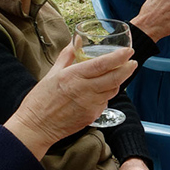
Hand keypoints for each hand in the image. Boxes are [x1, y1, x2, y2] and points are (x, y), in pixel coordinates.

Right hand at [7, 43, 135, 158]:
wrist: (36, 126)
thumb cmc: (40, 100)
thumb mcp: (52, 73)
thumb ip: (67, 57)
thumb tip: (75, 43)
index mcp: (73, 77)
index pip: (102, 64)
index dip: (118, 57)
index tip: (129, 51)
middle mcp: (84, 90)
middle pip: (114, 78)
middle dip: (127, 68)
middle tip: (132, 62)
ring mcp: (90, 105)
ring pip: (112, 90)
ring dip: (118, 81)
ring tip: (118, 74)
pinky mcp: (92, 116)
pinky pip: (105, 102)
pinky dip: (106, 95)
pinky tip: (100, 91)